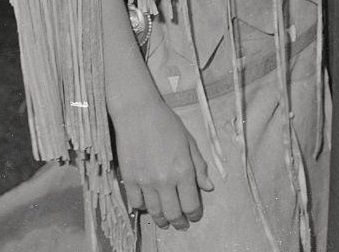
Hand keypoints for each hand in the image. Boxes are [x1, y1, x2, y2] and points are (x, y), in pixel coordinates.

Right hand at [115, 97, 213, 229]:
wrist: (138, 113)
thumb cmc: (167, 123)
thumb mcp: (189, 141)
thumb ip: (199, 166)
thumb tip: (208, 187)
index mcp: (183, 170)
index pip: (191, 204)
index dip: (195, 214)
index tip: (195, 216)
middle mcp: (165, 180)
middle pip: (173, 214)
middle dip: (180, 222)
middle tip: (182, 224)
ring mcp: (145, 182)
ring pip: (155, 213)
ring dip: (162, 220)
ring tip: (166, 221)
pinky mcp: (130, 180)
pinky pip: (136, 203)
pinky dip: (143, 207)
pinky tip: (148, 205)